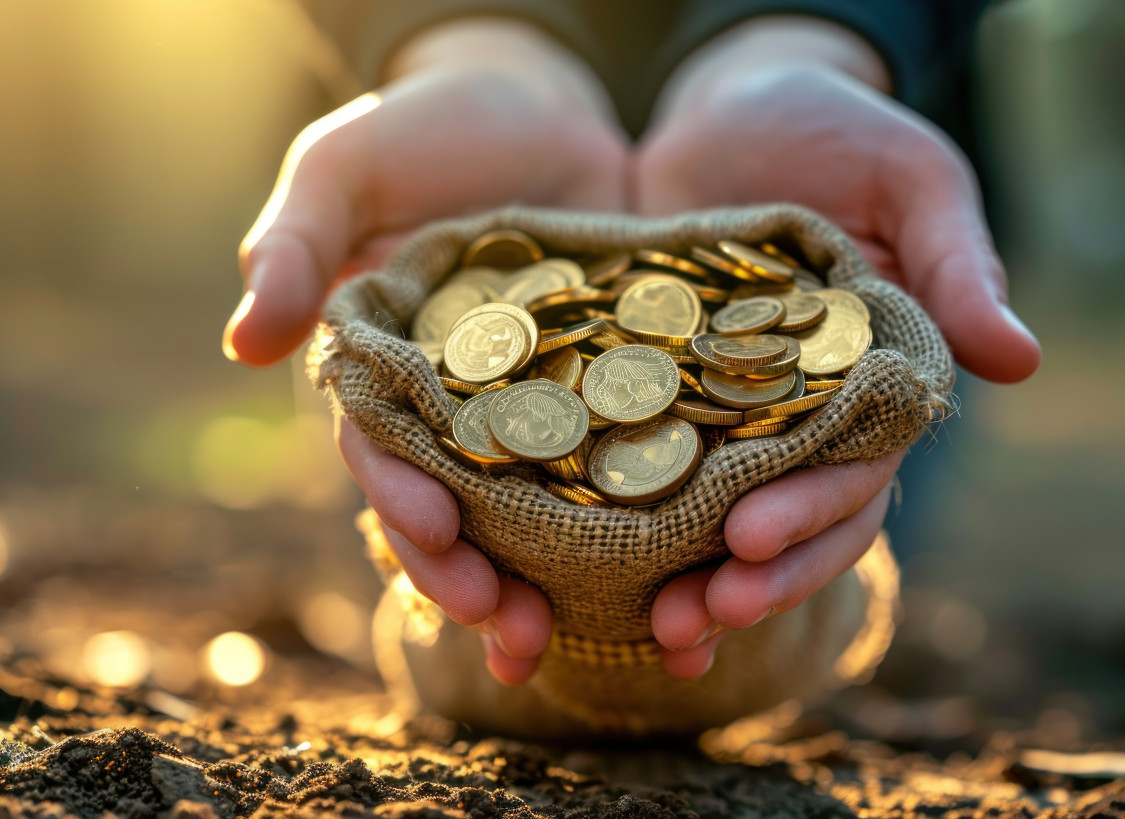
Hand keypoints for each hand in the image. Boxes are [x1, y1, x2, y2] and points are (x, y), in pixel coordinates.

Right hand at [229, 19, 629, 683]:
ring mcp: (541, 408)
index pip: (384, 456)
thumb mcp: (348, 164)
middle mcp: (459, 410)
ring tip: (589, 638)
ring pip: (544, 514)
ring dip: (561, 582)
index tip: (437, 540)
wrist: (540, 103)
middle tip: (514, 632)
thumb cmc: (426, 125)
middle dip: (479, 577)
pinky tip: (685, 578)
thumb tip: (243, 342)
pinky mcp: (615, 392)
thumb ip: (298, 241)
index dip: (404, 503)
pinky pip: (630, 464)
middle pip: (463, 511)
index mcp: (386, 376)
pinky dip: (649, 526)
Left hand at [638, 17, 1038, 676]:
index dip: (813, 514)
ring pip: (728, 522)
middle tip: (694, 616)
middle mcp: (813, 418)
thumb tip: (1020, 360)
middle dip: (754, 577)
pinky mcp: (666, 400)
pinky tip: (604, 593)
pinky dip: (639, 535)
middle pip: (795, 521)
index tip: (751, 539)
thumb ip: (956, 262)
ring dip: (698, 583)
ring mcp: (737, 418)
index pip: (862, 472)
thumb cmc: (836, 130)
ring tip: (657, 630)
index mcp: (879, 384)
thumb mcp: (908, 179)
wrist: (733, 107)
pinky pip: (653, 475)